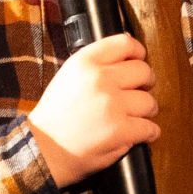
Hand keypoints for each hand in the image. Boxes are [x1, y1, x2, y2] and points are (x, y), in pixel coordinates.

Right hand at [29, 33, 158, 188]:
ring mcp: (112, 104)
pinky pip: (149, 127)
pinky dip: (149, 133)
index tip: (140, 61)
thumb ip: (96, 64)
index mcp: (85, 62)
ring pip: (149, 101)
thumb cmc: (55, 116)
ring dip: (147, 111)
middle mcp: (100, 79)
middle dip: (146, 83)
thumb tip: (129, 57)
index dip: (139, 53)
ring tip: (136, 117)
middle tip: (139, 93)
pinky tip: (141, 134)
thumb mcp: (68, 76)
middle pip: (143, 71)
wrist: (43, 149)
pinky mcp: (120, 130)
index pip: (125, 44)